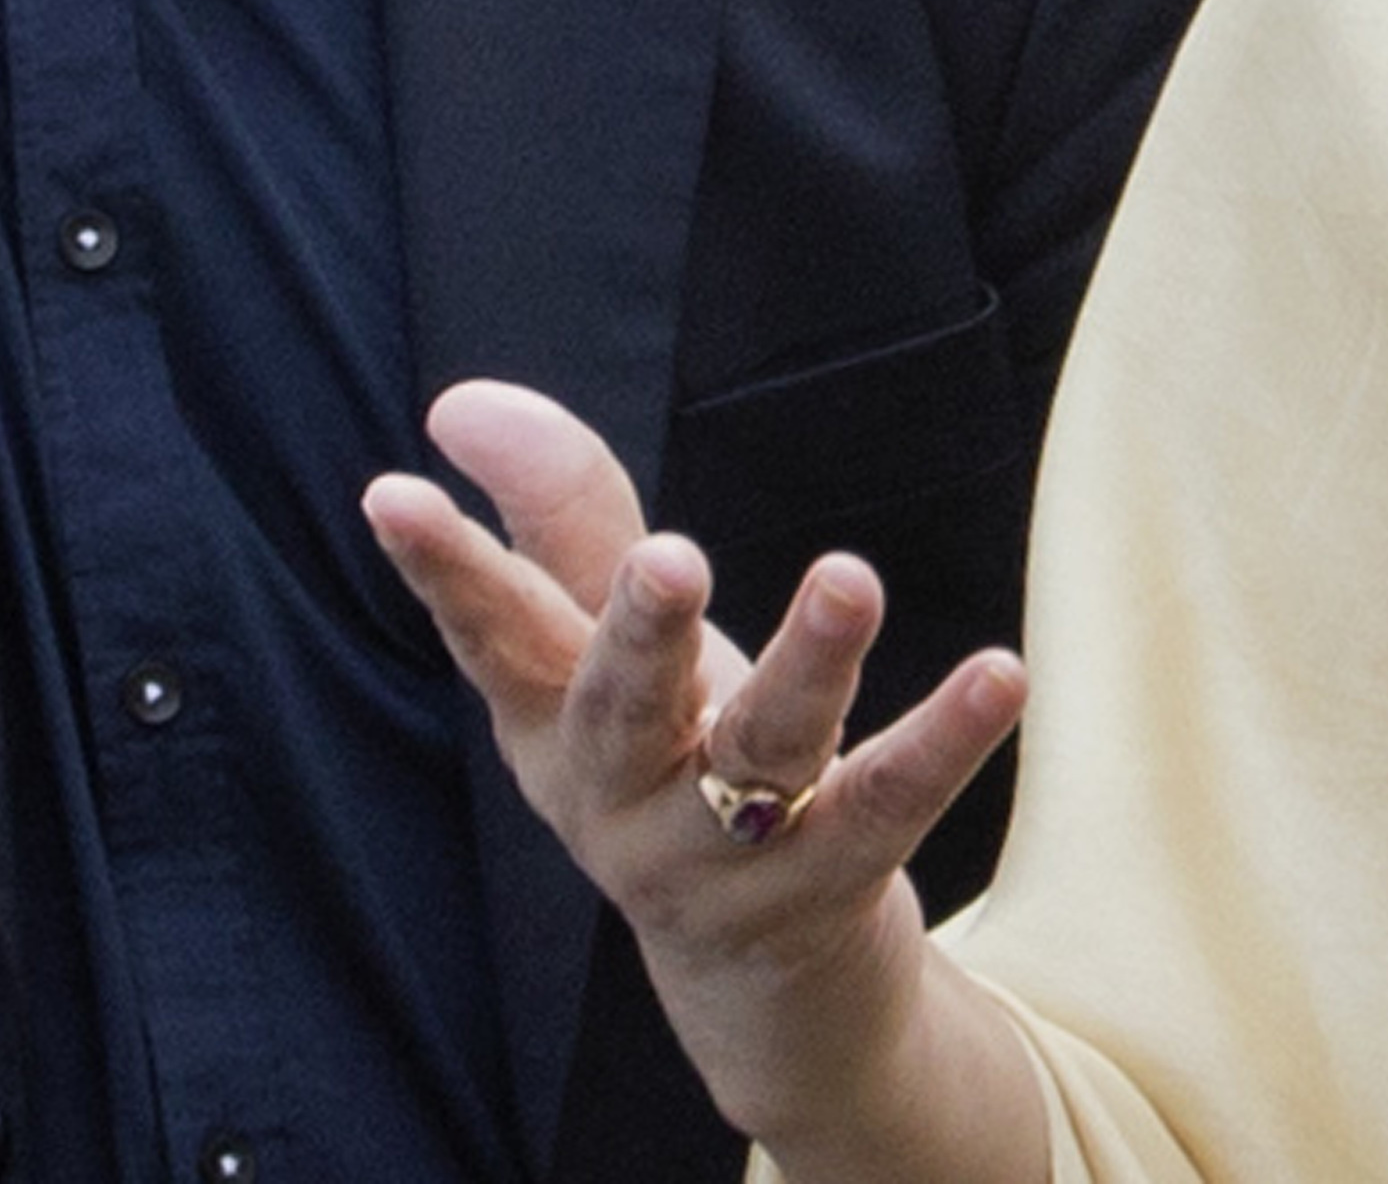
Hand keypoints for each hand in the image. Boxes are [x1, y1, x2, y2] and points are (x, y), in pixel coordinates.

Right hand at [364, 378, 1030, 1143]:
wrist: (764, 986)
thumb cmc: (678, 768)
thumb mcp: (616, 653)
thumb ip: (560, 521)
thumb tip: (462, 401)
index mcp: (556, 730)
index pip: (493, 636)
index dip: (442, 569)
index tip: (389, 493)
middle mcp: (619, 803)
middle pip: (622, 711)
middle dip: (640, 635)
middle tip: (670, 559)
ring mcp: (717, 862)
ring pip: (762, 759)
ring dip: (807, 666)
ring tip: (849, 577)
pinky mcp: (821, 893)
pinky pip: (885, 809)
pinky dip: (944, 741)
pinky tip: (998, 674)